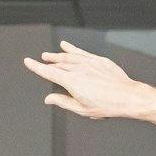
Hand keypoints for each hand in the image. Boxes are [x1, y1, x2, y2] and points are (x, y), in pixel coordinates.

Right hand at [25, 42, 155, 120]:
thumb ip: (63, 102)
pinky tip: (66, 46)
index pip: (49, 72)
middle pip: (59, 63)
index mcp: (72, 82)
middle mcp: (79, 69)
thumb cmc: (107, 105)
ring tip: (49, 55)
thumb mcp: (82, 109)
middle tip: (41, 60)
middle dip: (48, 61)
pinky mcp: (99, 60)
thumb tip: (49, 98)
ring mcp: (89, 63)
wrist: (127, 96)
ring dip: (58, 55)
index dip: (37, 67)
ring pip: (69, 56)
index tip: (28, 62)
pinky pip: (82, 52)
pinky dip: (73, 49)